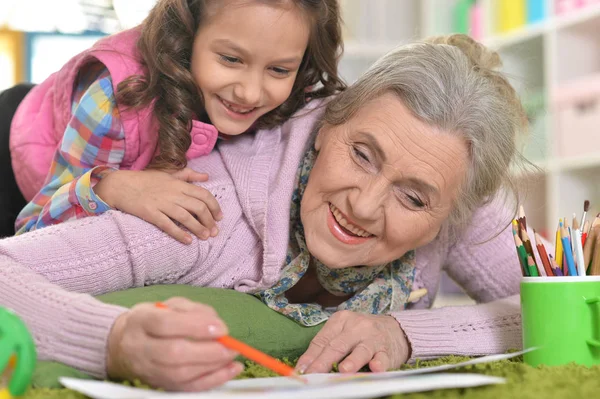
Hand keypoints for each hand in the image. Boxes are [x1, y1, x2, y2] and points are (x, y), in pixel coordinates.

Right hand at [95, 168, 222, 243]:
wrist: (121, 185)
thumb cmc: (145, 180)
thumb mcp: (169, 174)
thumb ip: (188, 175)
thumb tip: (207, 177)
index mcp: (179, 184)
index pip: (204, 195)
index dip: (215, 207)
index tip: (219, 217)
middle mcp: (173, 193)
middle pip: (198, 207)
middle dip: (209, 220)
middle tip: (214, 231)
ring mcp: (162, 203)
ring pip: (186, 217)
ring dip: (198, 228)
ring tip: (206, 237)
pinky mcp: (151, 213)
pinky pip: (168, 225)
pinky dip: (179, 233)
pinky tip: (188, 241)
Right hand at [106, 297, 242, 390]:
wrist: (123, 346)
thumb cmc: (153, 320)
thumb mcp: (170, 305)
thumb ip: (193, 310)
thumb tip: (216, 324)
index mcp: (141, 321)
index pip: (165, 324)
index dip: (195, 326)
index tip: (220, 328)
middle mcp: (141, 347)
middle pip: (173, 353)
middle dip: (208, 351)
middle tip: (230, 346)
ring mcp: (149, 370)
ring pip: (180, 374)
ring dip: (213, 367)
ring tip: (232, 357)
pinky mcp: (160, 385)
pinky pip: (187, 388)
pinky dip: (212, 380)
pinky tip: (229, 371)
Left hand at [295, 311, 409, 373]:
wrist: (395, 329)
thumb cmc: (362, 333)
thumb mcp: (343, 333)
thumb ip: (326, 346)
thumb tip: (305, 366)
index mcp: (341, 320)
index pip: (322, 340)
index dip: (310, 356)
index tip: (301, 370)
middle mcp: (357, 327)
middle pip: (338, 345)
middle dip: (324, 361)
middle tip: (314, 374)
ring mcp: (373, 338)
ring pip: (361, 350)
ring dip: (352, 361)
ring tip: (343, 370)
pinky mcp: (388, 350)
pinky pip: (383, 358)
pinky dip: (379, 363)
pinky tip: (375, 368)